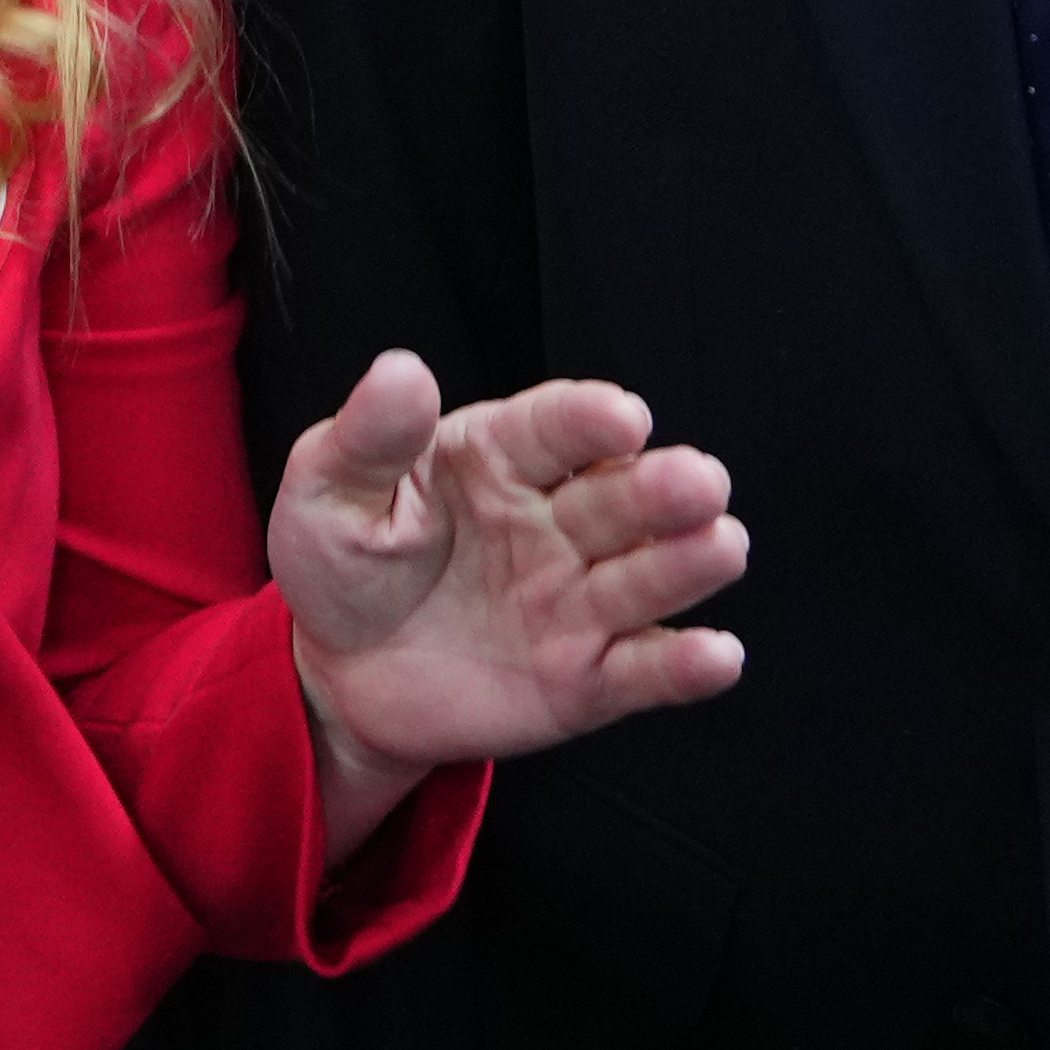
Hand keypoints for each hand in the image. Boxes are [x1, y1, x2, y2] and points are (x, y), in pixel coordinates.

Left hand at [266, 349, 746, 804]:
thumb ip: (368, 438)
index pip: (554, 428)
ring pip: (646, 577)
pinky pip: (642, 671)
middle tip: (699, 481)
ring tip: (720, 545)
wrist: (334, 675)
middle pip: (621, 498)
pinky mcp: (584, 679)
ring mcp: (577, 601)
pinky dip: (685, 667)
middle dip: (663, 489)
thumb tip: (401, 370)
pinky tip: (717, 657)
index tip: (623, 416)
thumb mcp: (328, 491)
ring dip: (689, 562)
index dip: (590, 420)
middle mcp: (556, 522)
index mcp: (499, 458)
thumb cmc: (342, 563)